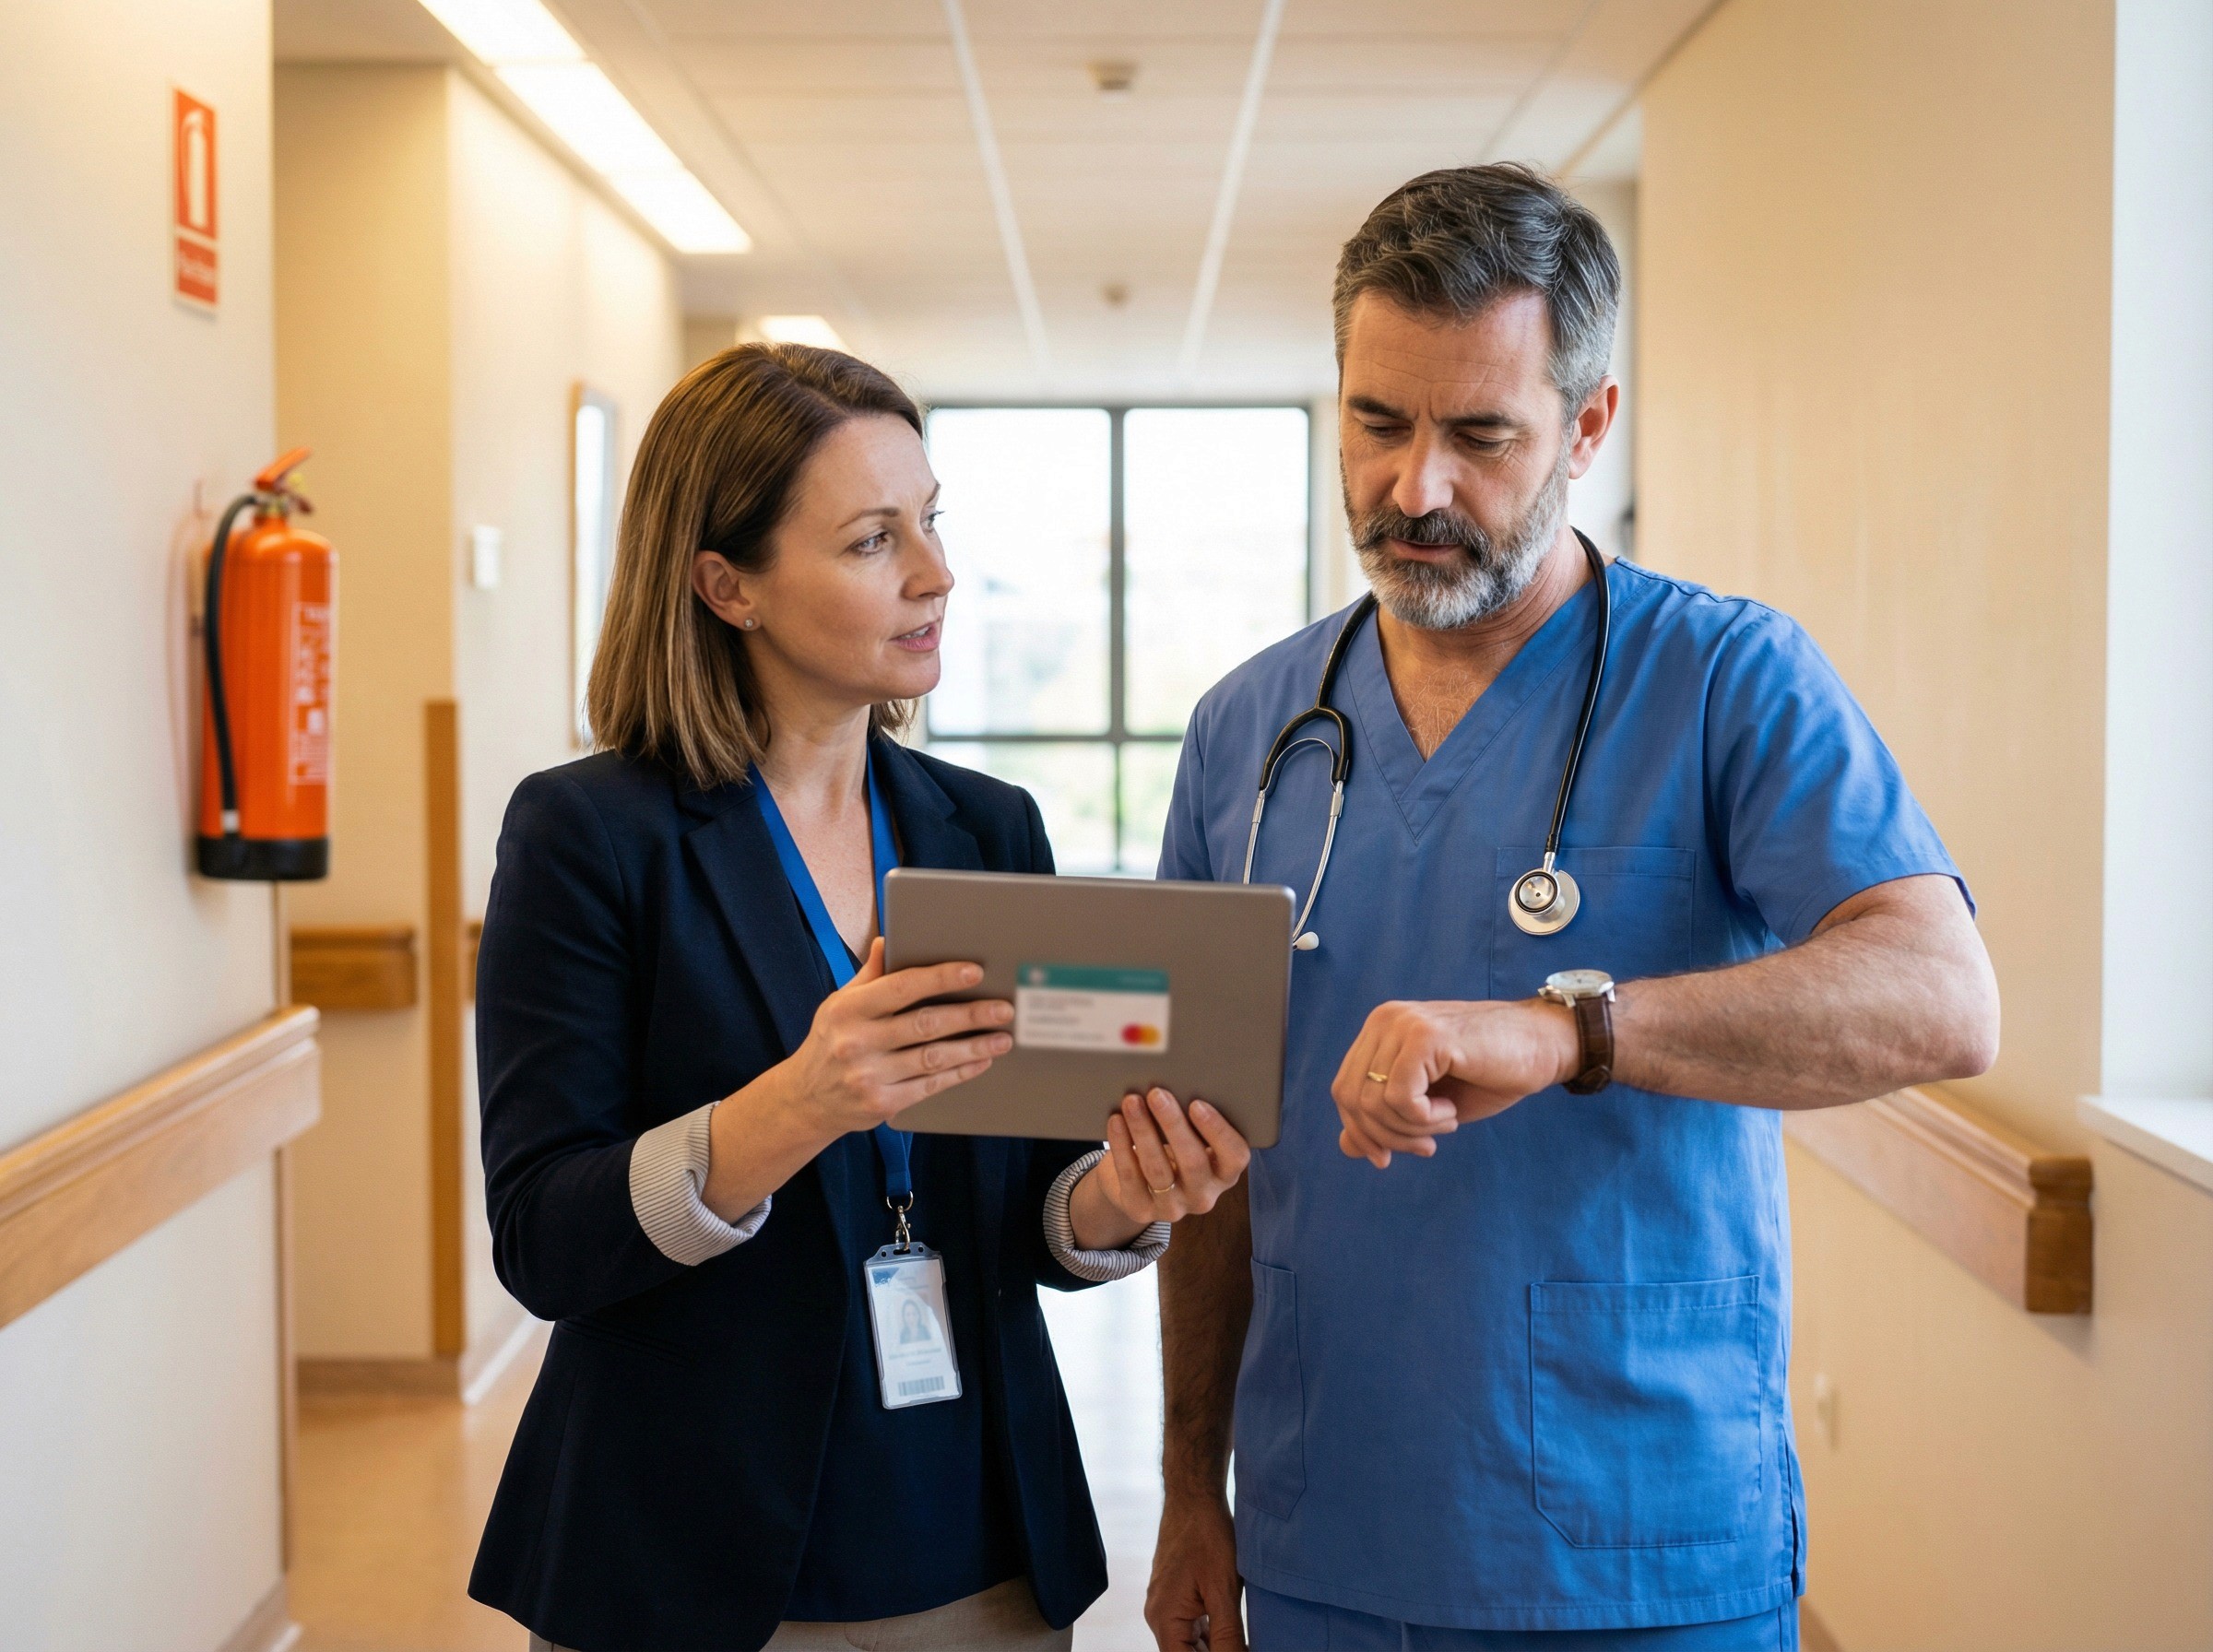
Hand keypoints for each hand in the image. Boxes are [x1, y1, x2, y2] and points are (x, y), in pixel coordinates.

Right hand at [774, 938, 1013, 1136]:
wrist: (805, 1099)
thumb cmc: (831, 1042)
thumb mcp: (839, 1004)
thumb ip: (870, 976)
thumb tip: (890, 941)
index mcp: (849, 1009)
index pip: (902, 987)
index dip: (941, 978)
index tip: (975, 972)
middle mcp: (858, 1041)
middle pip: (926, 1024)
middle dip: (970, 1015)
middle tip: (1004, 1009)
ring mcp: (870, 1075)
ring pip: (933, 1057)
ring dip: (974, 1047)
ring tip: (1003, 1038)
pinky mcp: (882, 1103)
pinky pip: (930, 1085)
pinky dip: (959, 1072)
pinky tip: (980, 1061)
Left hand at [1070, 1089, 1249, 1249]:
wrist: (1137, 1182)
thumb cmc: (1171, 1145)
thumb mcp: (1190, 1135)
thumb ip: (1193, 1118)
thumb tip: (1179, 1081)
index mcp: (1225, 1173)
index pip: (1235, 1156)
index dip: (1218, 1131)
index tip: (1197, 1104)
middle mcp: (1204, 1195)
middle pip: (1193, 1162)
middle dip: (1173, 1125)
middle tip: (1157, 1094)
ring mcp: (1173, 1207)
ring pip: (1158, 1169)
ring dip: (1143, 1131)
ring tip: (1132, 1102)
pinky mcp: (1141, 1210)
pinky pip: (1131, 1177)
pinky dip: (1122, 1146)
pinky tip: (1116, 1121)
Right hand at [1145, 1489, 1243, 1651]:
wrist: (1194, 1497)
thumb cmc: (1207, 1537)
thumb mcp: (1223, 1592)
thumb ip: (1228, 1636)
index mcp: (1164, 1619)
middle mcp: (1158, 1616)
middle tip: (1243, 1647)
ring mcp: (1164, 1605)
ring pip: (1189, 1644)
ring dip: (1214, 1649)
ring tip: (1242, 1643)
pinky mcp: (1174, 1596)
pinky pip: (1190, 1627)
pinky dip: (1210, 1636)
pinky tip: (1232, 1635)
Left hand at [1330, 997, 1579, 1167]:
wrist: (1543, 1047)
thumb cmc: (1490, 1074)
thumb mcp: (1429, 1108)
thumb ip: (1386, 1121)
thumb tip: (1346, 1146)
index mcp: (1380, 1031)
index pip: (1343, 1089)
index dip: (1362, 1131)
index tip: (1388, 1157)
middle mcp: (1385, 1020)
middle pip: (1350, 1097)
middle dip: (1385, 1136)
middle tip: (1425, 1147)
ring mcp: (1403, 1024)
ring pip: (1373, 1101)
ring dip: (1411, 1130)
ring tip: (1445, 1123)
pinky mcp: (1425, 1036)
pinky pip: (1400, 1098)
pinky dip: (1425, 1119)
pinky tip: (1450, 1111)